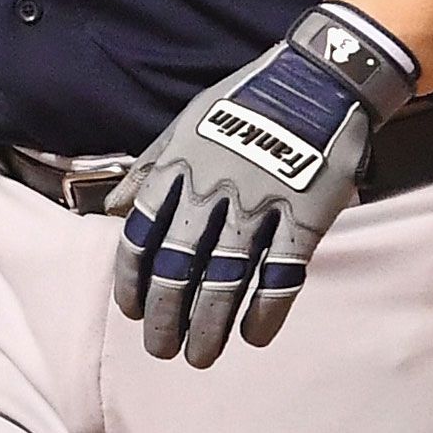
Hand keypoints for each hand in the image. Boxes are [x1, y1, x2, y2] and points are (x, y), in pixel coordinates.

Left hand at [105, 3, 414, 366]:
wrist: (319, 76)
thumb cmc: (247, 100)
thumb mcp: (186, 122)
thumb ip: (149, 167)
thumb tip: (113, 206)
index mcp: (179, 167)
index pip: (141, 235)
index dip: (132, 280)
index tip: (132, 311)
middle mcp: (213, 190)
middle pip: (178, 268)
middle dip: (166, 316)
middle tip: (162, 349)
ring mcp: (260, 204)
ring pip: (225, 280)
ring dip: (209, 325)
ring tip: (200, 356)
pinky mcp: (305, 215)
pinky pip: (281, 274)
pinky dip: (265, 311)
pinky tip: (253, 336)